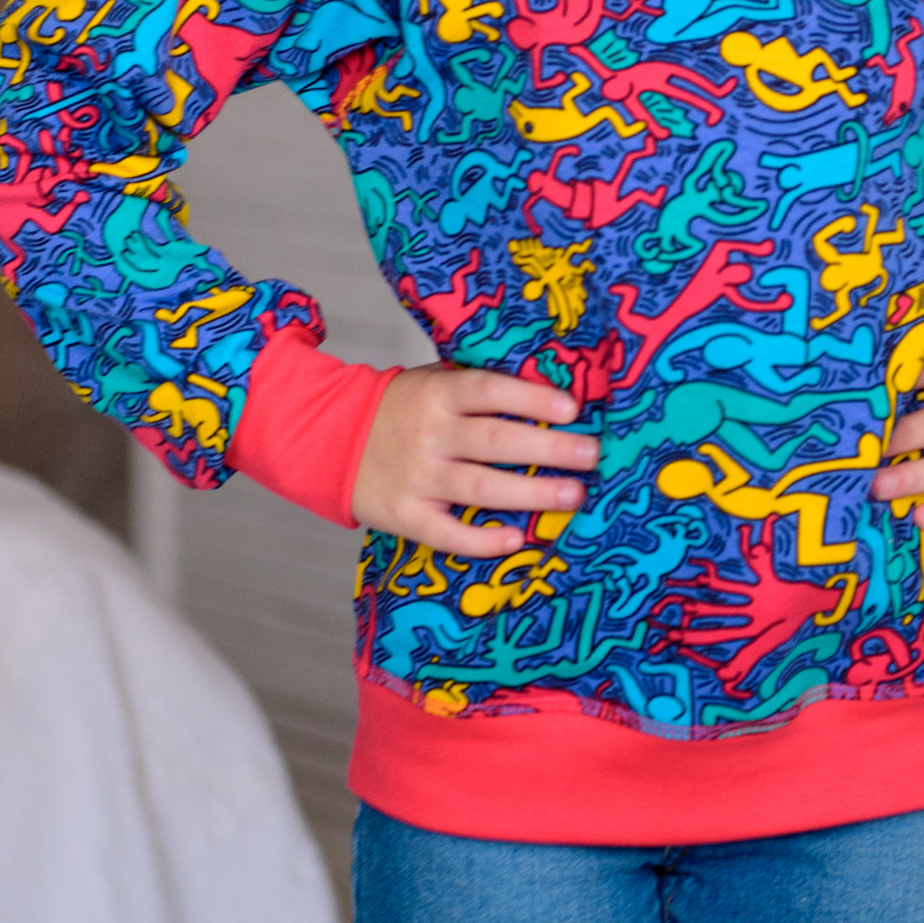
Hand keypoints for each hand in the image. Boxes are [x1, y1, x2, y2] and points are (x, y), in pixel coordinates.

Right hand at [350, 363, 600, 557]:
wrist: (331, 437)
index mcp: (439, 393)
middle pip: (494, 442)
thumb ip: (479, 388)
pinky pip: (446, 533)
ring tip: (574, 496)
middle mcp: (430, 434)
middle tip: (592, 455)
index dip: (531, 399)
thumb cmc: (403, 408)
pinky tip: (516, 541)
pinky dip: (480, 540)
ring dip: (531, 494)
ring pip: (479, 488)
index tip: (572, 408)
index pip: (489, 391)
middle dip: (548, 449)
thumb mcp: (434, 381)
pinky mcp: (404, 515)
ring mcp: (417, 477)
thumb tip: (551, 391)